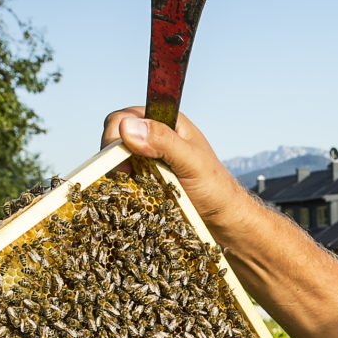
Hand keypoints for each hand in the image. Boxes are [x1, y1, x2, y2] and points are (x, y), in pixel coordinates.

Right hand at [101, 109, 252, 235]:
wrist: (224, 220)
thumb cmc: (215, 190)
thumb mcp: (191, 163)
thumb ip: (163, 142)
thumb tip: (127, 126)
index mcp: (166, 122)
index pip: (124, 117)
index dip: (115, 136)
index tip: (121, 161)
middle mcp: (154, 137)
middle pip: (115, 139)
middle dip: (113, 158)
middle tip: (125, 177)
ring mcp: (148, 159)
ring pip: (115, 160)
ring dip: (117, 175)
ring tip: (132, 190)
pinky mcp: (145, 180)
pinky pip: (122, 179)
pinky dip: (122, 188)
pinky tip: (132, 198)